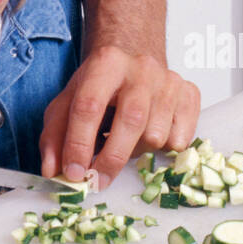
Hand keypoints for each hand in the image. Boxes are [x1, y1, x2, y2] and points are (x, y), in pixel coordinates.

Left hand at [39, 44, 199, 186]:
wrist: (133, 62)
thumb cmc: (98, 87)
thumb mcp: (68, 102)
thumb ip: (54, 136)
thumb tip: (53, 170)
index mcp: (106, 62)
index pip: (89, 106)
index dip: (79, 144)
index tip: (74, 172)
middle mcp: (141, 67)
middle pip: (130, 121)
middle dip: (111, 159)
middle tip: (98, 181)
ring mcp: (169, 80)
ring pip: (156, 135)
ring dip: (137, 151)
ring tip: (124, 141)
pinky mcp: (190, 94)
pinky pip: (180, 139)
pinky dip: (163, 149)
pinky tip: (149, 134)